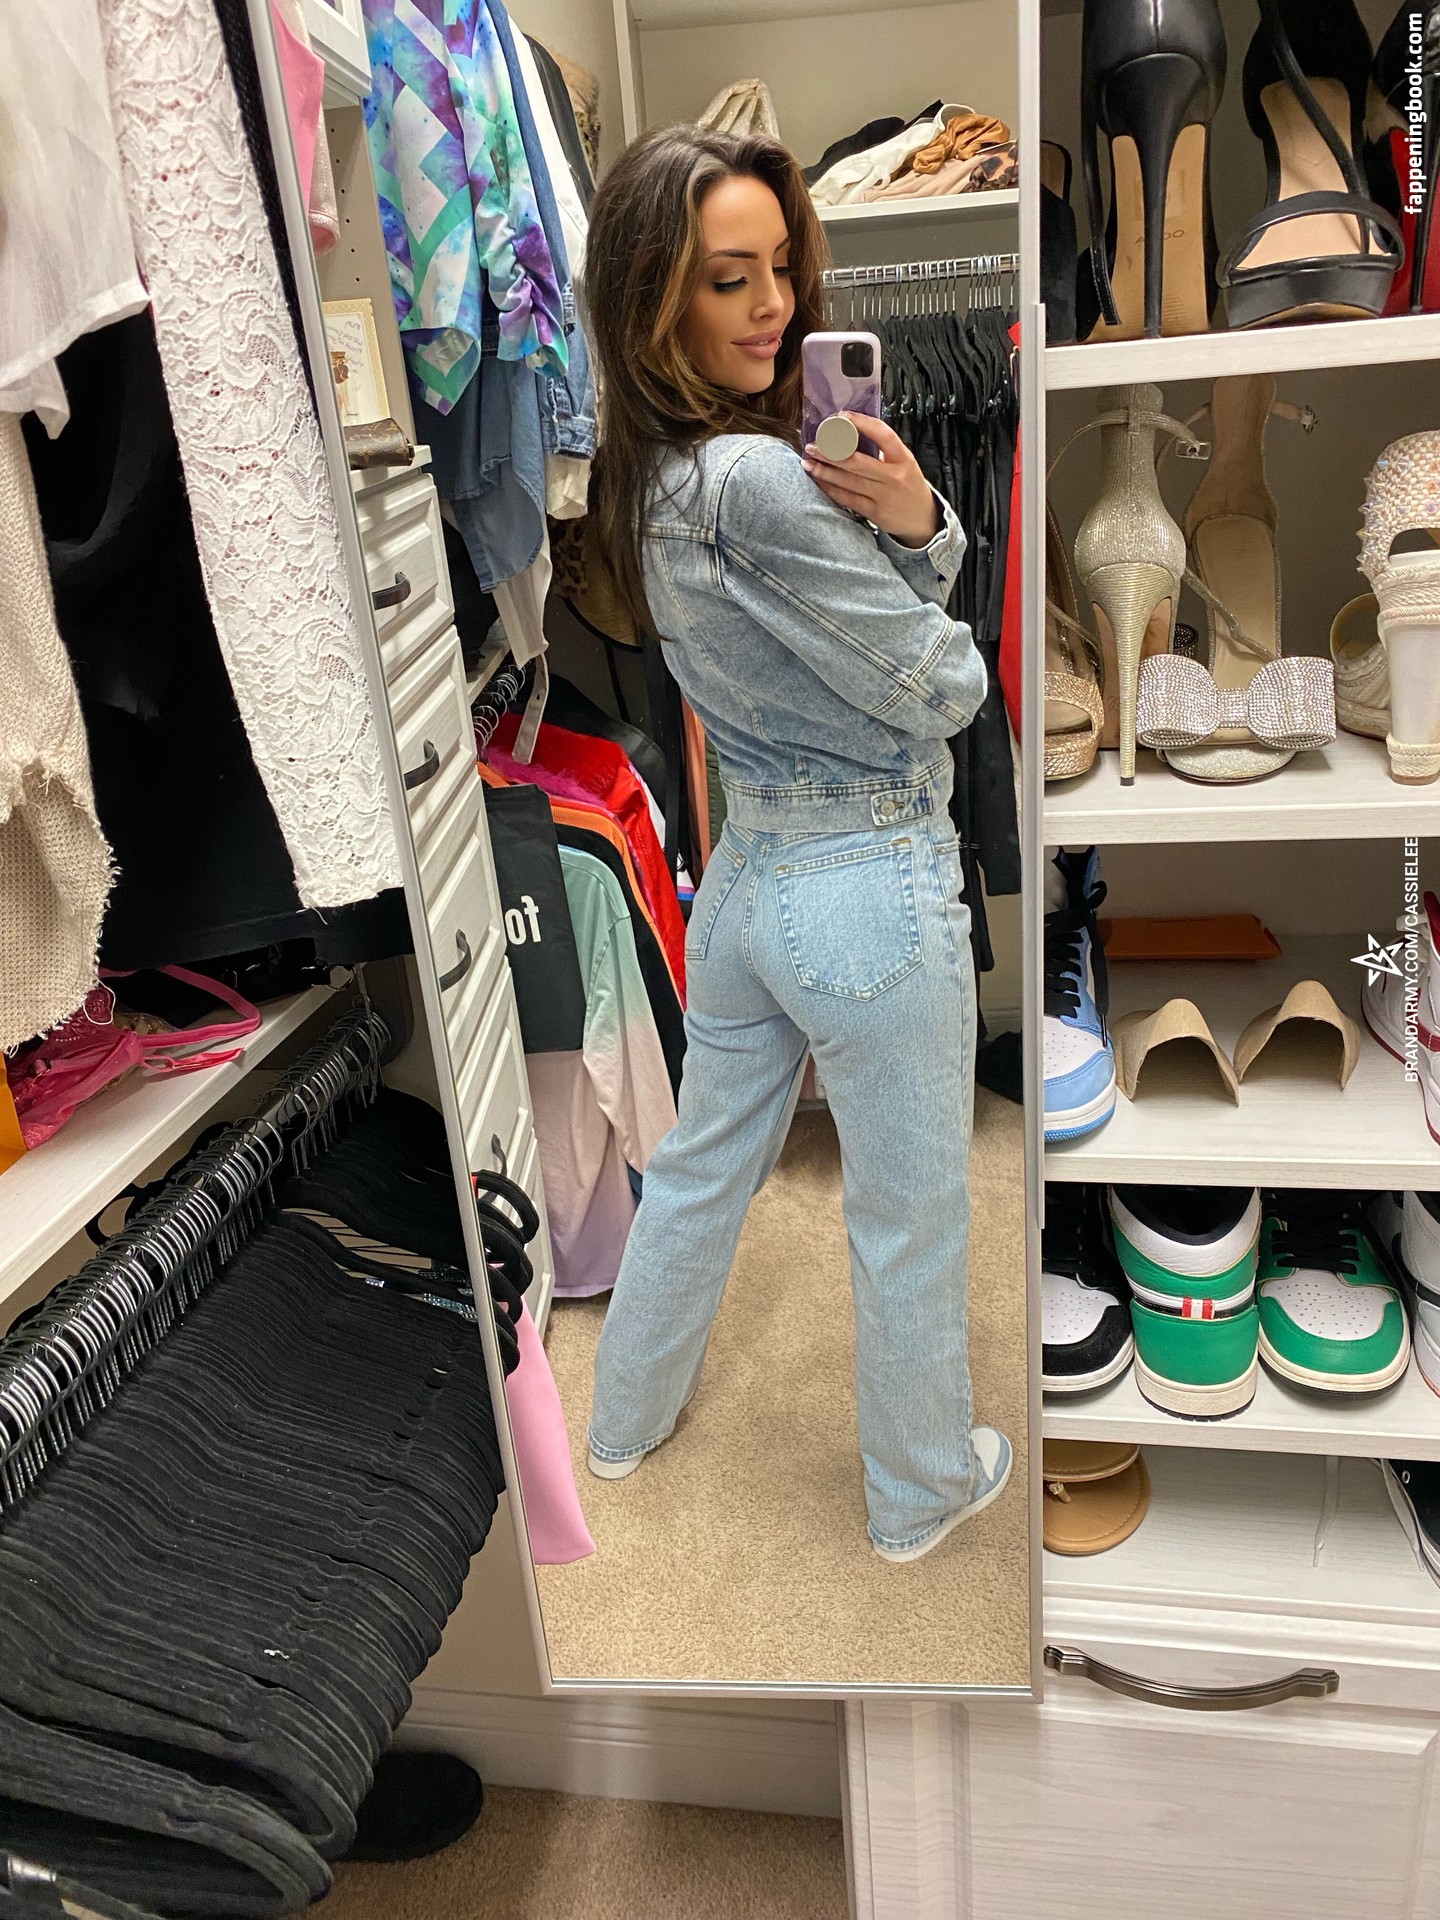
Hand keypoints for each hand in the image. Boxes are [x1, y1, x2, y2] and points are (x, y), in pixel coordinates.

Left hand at [802, 413, 941, 547]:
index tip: (842, 416)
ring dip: (824, 471)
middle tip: (813, 445)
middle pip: (857, 461)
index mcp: (904, 458)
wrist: (923, 519)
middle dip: (831, 452)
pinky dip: (830, 488)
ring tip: (808, 462)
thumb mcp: (905, 463)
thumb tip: (850, 434)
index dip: (862, 423)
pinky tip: (819, 481)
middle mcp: (894, 476)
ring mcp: (884, 496)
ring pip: (848, 480)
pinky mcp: (875, 512)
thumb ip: (884, 450)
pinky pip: (847, 498)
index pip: (883, 434)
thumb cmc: (909, 486)